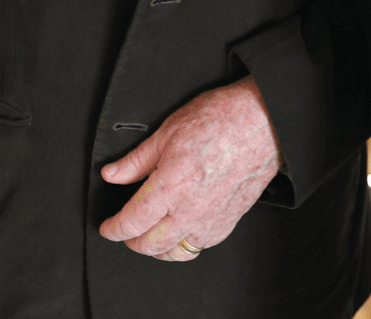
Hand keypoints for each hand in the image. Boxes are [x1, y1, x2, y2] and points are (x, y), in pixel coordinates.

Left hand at [98, 76, 283, 262]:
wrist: (263, 121)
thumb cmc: (222, 119)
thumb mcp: (168, 130)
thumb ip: (137, 160)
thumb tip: (112, 174)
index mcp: (170, 186)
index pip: (131, 223)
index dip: (113, 229)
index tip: (107, 227)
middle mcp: (189, 210)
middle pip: (149, 245)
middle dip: (131, 242)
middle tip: (124, 231)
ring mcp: (211, 219)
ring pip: (175, 252)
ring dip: (157, 249)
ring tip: (150, 236)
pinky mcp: (228, 221)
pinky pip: (200, 245)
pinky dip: (184, 244)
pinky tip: (180, 230)